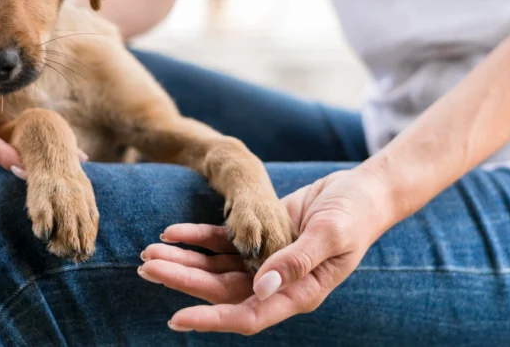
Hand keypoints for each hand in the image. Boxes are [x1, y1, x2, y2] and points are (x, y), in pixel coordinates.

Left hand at [138, 169, 393, 334]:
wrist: (363, 191)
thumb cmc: (355, 215)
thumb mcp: (331, 235)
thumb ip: (297, 262)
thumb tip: (261, 289)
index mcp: (298, 293)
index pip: (247, 315)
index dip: (211, 319)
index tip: (176, 318)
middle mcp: (276, 283)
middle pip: (220, 291)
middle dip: (182, 281)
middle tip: (146, 268)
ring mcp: (266, 261)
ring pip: (215, 267)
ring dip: (183, 260)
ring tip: (149, 252)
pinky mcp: (260, 236)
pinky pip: (222, 241)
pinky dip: (197, 237)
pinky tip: (172, 231)